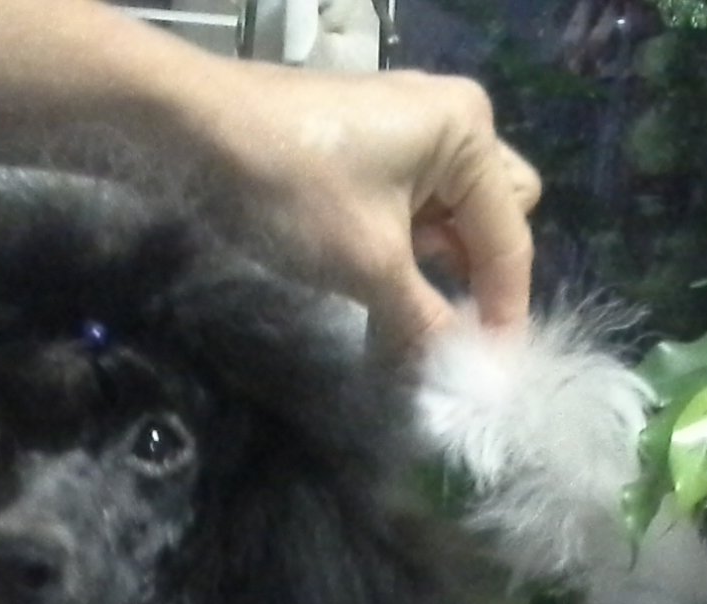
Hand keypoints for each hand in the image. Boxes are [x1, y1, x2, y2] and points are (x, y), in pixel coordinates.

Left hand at [190, 63, 539, 354]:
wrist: (198, 129)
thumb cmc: (294, 190)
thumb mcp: (368, 264)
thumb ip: (425, 322)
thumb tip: (466, 380)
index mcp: (468, 134)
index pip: (508, 238)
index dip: (504, 313)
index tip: (495, 378)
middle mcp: (454, 121)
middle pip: (494, 219)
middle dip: (476, 278)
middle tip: (449, 329)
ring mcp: (412, 129)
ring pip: (452, 218)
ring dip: (435, 273)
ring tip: (407, 322)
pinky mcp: (374, 145)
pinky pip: (414, 208)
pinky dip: (405, 254)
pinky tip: (381, 292)